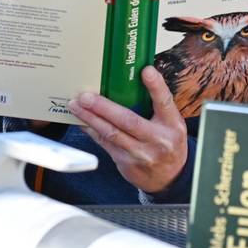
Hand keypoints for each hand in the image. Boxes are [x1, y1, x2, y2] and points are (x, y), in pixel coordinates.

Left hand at [67, 66, 186, 193]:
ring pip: (111, 133)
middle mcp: (157, 139)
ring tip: (76, 105)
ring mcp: (140, 153)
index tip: (146, 71)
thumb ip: (158, 103)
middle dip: (104, 107)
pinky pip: (104, 143)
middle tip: (86, 96)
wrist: (169, 177)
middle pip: (129, 121)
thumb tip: (141, 74)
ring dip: (90, 118)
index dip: (156, 86)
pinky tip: (81, 121)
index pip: (165, 102)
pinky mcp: (125, 162)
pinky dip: (91, 130)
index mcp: (172, 124)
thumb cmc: (167, 142)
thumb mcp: (171, 122)